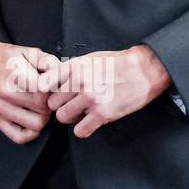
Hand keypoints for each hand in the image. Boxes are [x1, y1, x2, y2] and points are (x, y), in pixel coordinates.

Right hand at [0, 43, 61, 143]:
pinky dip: (30, 133)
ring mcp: (0, 108)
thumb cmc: (4, 57)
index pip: (44, 92)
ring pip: (36, 125)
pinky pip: (19, 137)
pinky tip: (31, 119)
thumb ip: (48, 61)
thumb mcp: (27, 51)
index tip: (52, 86)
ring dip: (42, 117)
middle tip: (48, 97)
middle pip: (43, 109)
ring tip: (40, 107)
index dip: (54, 90)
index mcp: (14, 74)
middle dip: (50, 103)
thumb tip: (62, 74)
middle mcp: (5, 93)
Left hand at [48, 46, 171, 138]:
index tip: (52, 95)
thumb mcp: (89, 58)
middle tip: (70, 105)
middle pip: (52, 103)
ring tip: (80, 113)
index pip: (44, 84)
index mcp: (74, 67)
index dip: (47, 92)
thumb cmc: (118, 64)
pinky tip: (89, 123)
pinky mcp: (103, 114)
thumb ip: (70, 69)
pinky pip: (80, 130)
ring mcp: (90, 98)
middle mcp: (79, 82)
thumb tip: (53, 79)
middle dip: (60, 105)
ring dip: (70, 117)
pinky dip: (83, 130)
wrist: (143, 71)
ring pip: (63, 117)